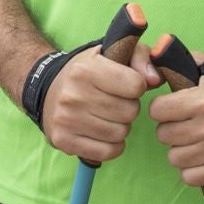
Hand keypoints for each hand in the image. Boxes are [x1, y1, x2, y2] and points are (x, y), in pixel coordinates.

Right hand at [40, 41, 156, 162]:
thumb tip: (155, 80)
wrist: (48, 89)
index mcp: (85, 69)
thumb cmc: (89, 70)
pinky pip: (108, 152)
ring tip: (109, 116)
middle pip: (130, 111)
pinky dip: (113, 146)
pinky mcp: (64, 140)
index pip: (136, 85)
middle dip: (130, 107)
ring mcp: (67, 119)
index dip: (137, 86)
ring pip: (121, 133)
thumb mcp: (112, 51)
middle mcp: (73, 94)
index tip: (127, 84)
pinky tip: (104, 133)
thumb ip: (140, 57)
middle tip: (116, 101)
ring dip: (121, 127)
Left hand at [149, 59, 203, 187]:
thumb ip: (181, 61)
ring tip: (194, 142)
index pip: (157, 110)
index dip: (162, 109)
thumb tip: (155, 50)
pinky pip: (189, 177)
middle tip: (184, 126)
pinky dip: (192, 170)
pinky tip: (202, 157)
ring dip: (181, 150)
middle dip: (170, 129)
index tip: (170, 109)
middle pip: (164, 135)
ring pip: (174, 158)